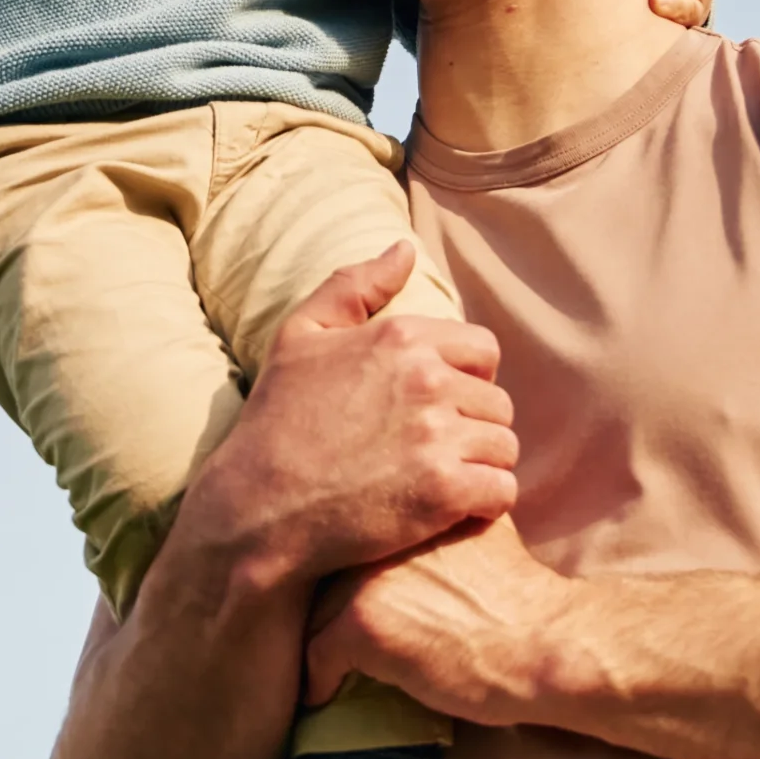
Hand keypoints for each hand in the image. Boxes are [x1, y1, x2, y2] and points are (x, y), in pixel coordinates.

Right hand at [186, 243, 518, 595]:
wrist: (255, 507)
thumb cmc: (276, 420)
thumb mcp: (300, 334)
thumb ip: (355, 283)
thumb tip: (406, 248)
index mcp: (402, 336)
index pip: (483, 350)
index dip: (467, 379)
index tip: (438, 407)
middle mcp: (428, 379)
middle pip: (497, 401)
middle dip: (474, 425)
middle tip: (439, 450)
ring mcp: (438, 436)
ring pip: (504, 446)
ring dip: (482, 465)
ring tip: (445, 479)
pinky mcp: (444, 492)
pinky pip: (502, 490)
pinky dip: (485, 503)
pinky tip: (453, 510)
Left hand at [304, 514, 567, 724]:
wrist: (539, 641)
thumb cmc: (520, 595)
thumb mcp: (481, 528)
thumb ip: (444, 519)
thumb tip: (432, 518)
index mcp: (407, 507)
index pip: (350, 532)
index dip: (347, 565)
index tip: (347, 595)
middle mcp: (379, 533)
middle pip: (326, 570)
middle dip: (327, 600)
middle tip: (331, 632)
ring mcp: (365, 576)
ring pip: (315, 611)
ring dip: (320, 638)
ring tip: (324, 664)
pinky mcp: (360, 624)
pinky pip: (316, 656)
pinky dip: (318, 681)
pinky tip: (325, 693)